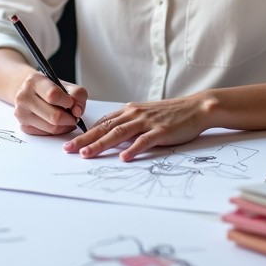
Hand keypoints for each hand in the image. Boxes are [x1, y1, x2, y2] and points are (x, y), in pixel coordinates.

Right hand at [12, 70, 87, 135]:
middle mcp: (24, 97)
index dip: (67, 102)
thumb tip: (77, 112)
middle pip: (54, 116)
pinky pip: (46, 134)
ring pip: (51, 128)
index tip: (71, 103)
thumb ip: (77, 94)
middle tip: (74, 116)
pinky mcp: (23, 126)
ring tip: (68, 119)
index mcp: (34, 81)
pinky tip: (58, 124)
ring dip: (65, 126)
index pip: (53, 95)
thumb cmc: (48, 88)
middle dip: (70, 118)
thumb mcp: (64, 84)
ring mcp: (21, 113)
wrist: (27, 91)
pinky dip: (56, 130)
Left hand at [63, 96, 213, 160]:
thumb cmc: (171, 114)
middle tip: (68, 150)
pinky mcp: (161, 130)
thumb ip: (129, 125)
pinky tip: (124, 157)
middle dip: (85, 140)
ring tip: (86, 154)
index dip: (85, 133)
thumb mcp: (145, 115)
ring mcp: (147, 122)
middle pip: (105, 128)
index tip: (70, 142)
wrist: (196, 107)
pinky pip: (144, 140)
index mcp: (129, 110)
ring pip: (119, 133)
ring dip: (101, 144)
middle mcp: (135, 114)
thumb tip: (112, 138)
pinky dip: (133, 149)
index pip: (102, 122)